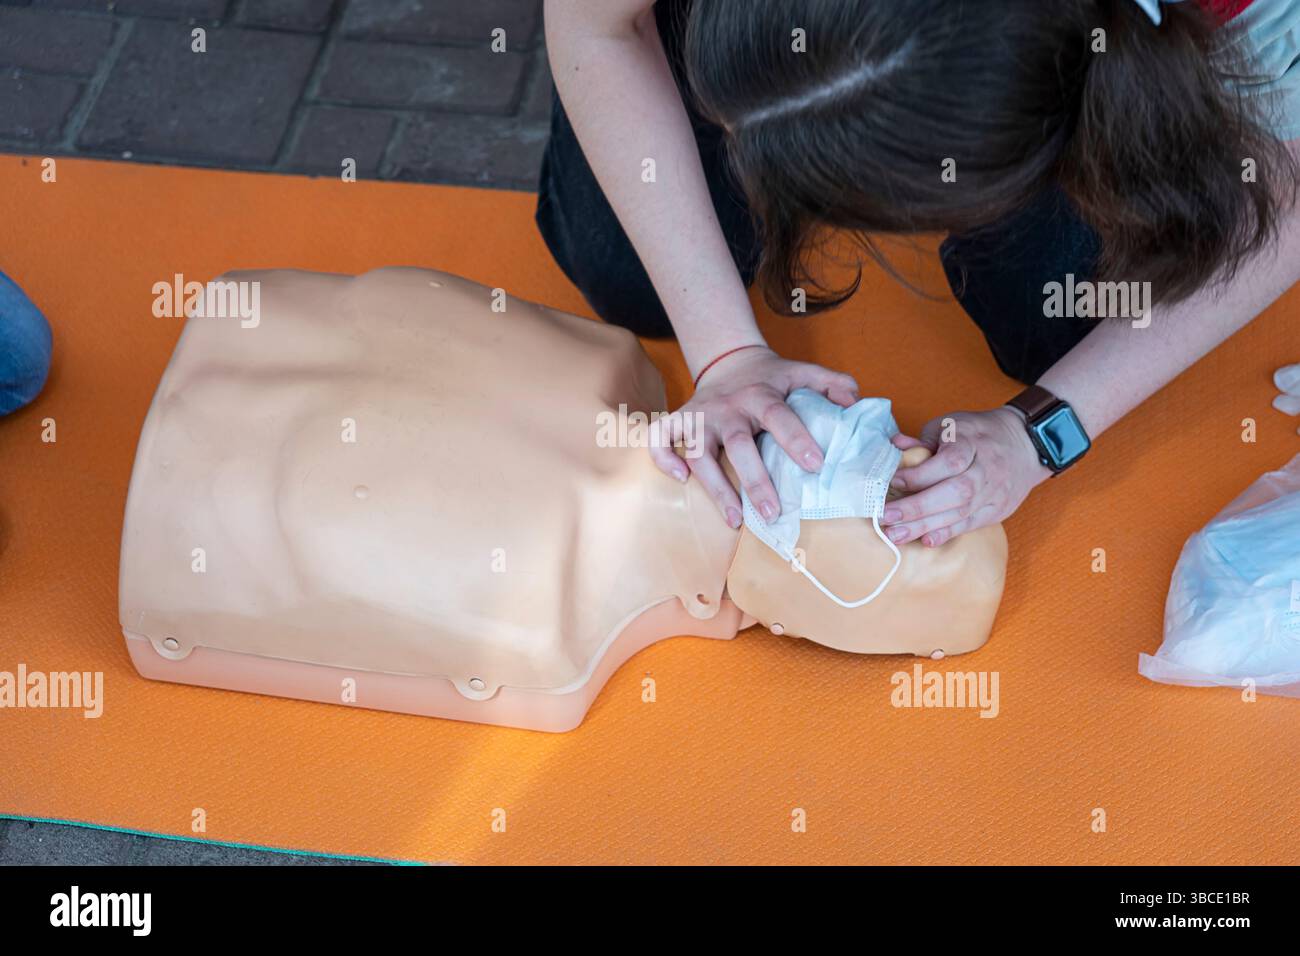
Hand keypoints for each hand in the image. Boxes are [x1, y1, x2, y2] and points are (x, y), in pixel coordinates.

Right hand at [649, 347, 858, 527]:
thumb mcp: (802, 373)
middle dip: (755, 480)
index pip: (778, 415)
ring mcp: (700, 415)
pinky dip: (663, 459)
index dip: (795, 439)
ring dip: (715, 488)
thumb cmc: (771, 378)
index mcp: (760, 393)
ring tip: (734, 521)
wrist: (729, 360)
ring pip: (699, 454)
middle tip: (773, 514)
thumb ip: (831, 384)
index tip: (815, 466)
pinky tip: (680, 481)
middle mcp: (727, 406)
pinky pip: (659, 440)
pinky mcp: (679, 420)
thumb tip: (855, 403)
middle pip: (738, 444)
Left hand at [882, 407, 1052, 545]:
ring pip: (961, 512)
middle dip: (918, 507)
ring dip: (925, 526)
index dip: (921, 474)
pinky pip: (971, 524)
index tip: (892, 481)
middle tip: (886, 517)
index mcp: (972, 442)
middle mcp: (987, 469)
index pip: (950, 462)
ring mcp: (994, 492)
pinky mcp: (997, 510)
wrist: (1025, 444)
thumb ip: (923, 440)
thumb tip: (895, 447)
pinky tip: (926, 540)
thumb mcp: (950, 425)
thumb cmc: (977, 433)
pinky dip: (948, 533)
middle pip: (956, 492)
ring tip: (895, 534)